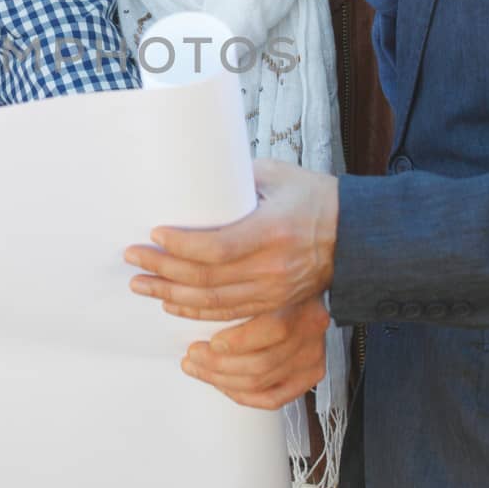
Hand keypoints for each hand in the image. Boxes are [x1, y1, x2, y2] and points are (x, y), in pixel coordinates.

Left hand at [126, 161, 338, 319]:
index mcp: (273, 230)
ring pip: (213, 302)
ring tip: (142, 285)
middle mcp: (273, 267)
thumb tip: (196, 172)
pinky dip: (196, 312)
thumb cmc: (313, 196)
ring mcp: (275, 291)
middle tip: (133, 260)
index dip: (182, 246)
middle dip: (163, 271)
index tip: (154, 235)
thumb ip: (238, 178)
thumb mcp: (278, 176)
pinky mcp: (274, 304)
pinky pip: (228, 316)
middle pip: (207, 278)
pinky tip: (172, 304)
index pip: (218, 247)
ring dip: (172, 295)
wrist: (355, 234)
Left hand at [181, 299, 330, 409]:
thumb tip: (194, 300)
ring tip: (198, 368)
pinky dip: (243, 395)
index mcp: (300, 302)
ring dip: (221, 379)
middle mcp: (310, 329)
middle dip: (216, 363)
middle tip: (192, 355)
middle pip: (261, 362)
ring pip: (260, 382)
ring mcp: (313, 354)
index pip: (273, 330)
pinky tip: (223, 384)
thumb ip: (236, 291)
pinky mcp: (311, 374)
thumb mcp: (257, 276)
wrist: (304, 287)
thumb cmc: (273, 284)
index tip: (205, 342)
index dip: (235, 343)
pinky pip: (273, 398)